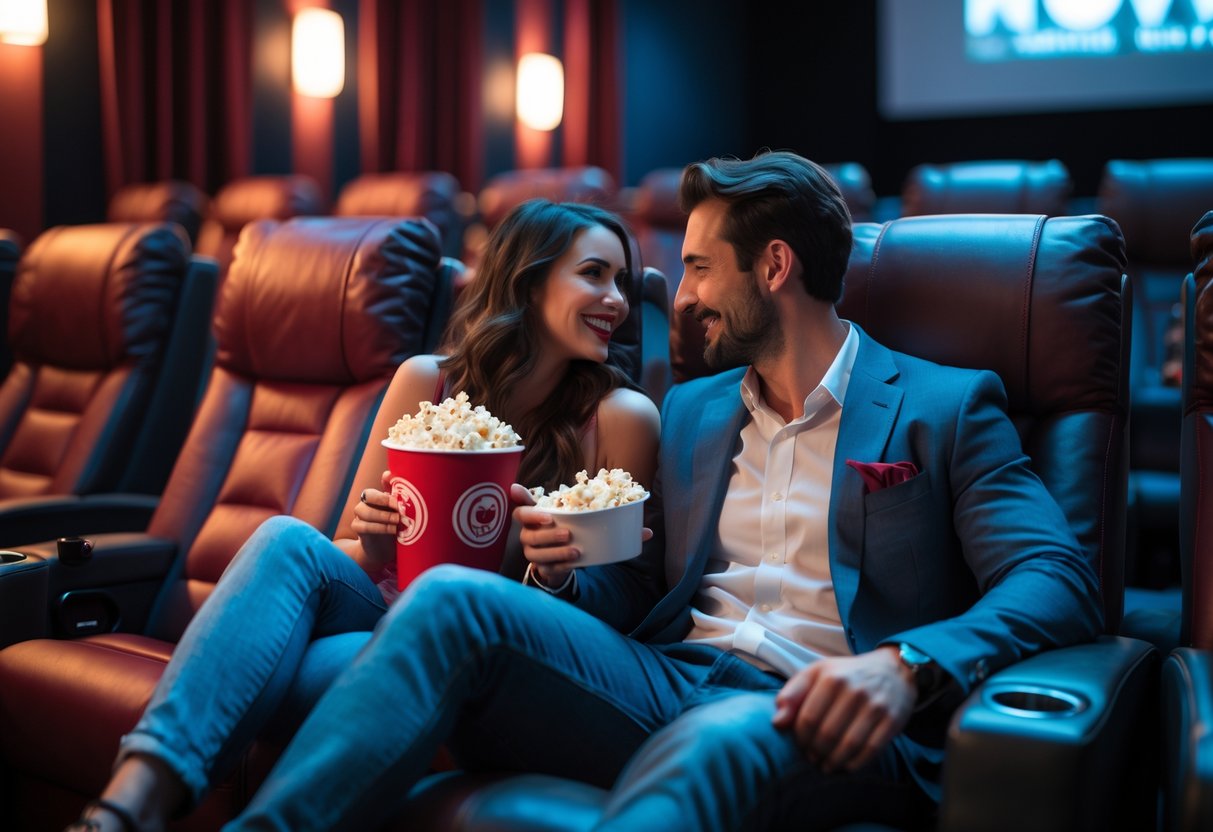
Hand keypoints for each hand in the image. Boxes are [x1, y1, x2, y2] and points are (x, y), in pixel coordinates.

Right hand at [351, 471, 398, 566]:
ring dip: (382, 516)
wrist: (384, 548)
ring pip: (363, 511)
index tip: (397, 502)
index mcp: (374, 497)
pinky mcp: (357, 529)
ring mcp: (359, 516)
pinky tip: (391, 530)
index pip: (374, 490)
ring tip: (397, 521)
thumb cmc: (393, 524)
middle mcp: (364, 504)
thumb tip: (388, 473)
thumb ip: (395, 492)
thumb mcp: (397, 509)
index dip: (384, 495)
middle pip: (367, 496)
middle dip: (383, 502)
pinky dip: (378, 528)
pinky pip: (363, 526)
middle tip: (398, 511)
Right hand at [509, 483, 579, 587]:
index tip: (549, 517)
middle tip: (568, 534)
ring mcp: (533, 554)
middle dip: (550, 536)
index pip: (520, 515)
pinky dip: (562, 565)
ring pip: (538, 555)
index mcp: (527, 521)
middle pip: (531, 537)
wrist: (558, 552)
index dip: (533, 516)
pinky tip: (574, 562)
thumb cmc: (552, 526)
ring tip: (575, 551)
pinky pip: (549, 569)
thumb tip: (513, 486)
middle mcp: (526, 537)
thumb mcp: (547, 511)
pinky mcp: (542, 568)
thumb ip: (532, 499)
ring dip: (557, 553)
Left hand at [771, 646, 914, 773]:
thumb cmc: (847, 675)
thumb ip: (792, 694)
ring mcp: (875, 706)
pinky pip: (870, 751)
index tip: (799, 744)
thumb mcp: (817, 673)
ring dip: (833, 762)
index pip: (808, 718)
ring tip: (825, 765)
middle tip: (811, 758)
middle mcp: (855, 691)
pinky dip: (854, 764)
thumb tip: (777, 723)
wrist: (893, 671)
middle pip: (827, 734)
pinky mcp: (892, 721)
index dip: (800, 738)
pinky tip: (845, 766)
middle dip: (815, 752)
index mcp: (831, 677)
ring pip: (848, 745)